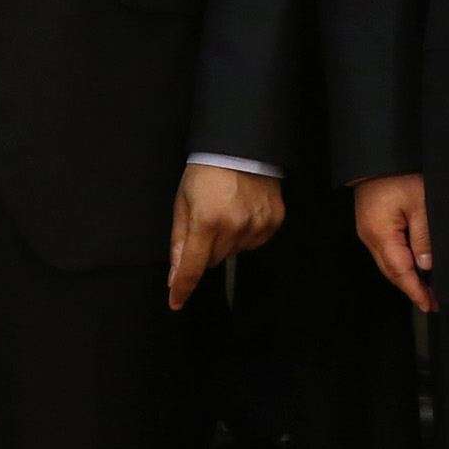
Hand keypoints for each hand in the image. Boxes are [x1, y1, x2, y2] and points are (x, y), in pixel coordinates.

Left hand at [169, 164, 283, 309]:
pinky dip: (246, 233)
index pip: (193, 267)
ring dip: (227, 239)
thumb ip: (179, 242)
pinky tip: (243, 211)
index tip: (176, 302)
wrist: (240, 146)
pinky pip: (255, 242)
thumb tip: (175, 276)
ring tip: (227, 210)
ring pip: (234, 252)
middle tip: (207, 220)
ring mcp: (257, 224)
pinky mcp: (273, 220)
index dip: (182, 287)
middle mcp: (234, 226)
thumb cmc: (206, 172)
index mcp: (207, 221)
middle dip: (206, 248)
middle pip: (214, 260)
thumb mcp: (183, 203)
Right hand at [354, 175, 438, 312]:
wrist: (378, 155)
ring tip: (427, 287)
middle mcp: (370, 237)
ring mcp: (368, 231)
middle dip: (412, 288)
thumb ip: (423, 236)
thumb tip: (426, 265)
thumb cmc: (398, 173)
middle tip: (432, 301)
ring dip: (407, 276)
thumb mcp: (420, 203)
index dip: (415, 290)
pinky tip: (414, 265)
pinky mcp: (371, 224)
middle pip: (392, 272)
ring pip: (389, 263)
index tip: (429, 304)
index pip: (400, 271)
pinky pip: (387, 251)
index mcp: (380, 234)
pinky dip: (401, 262)